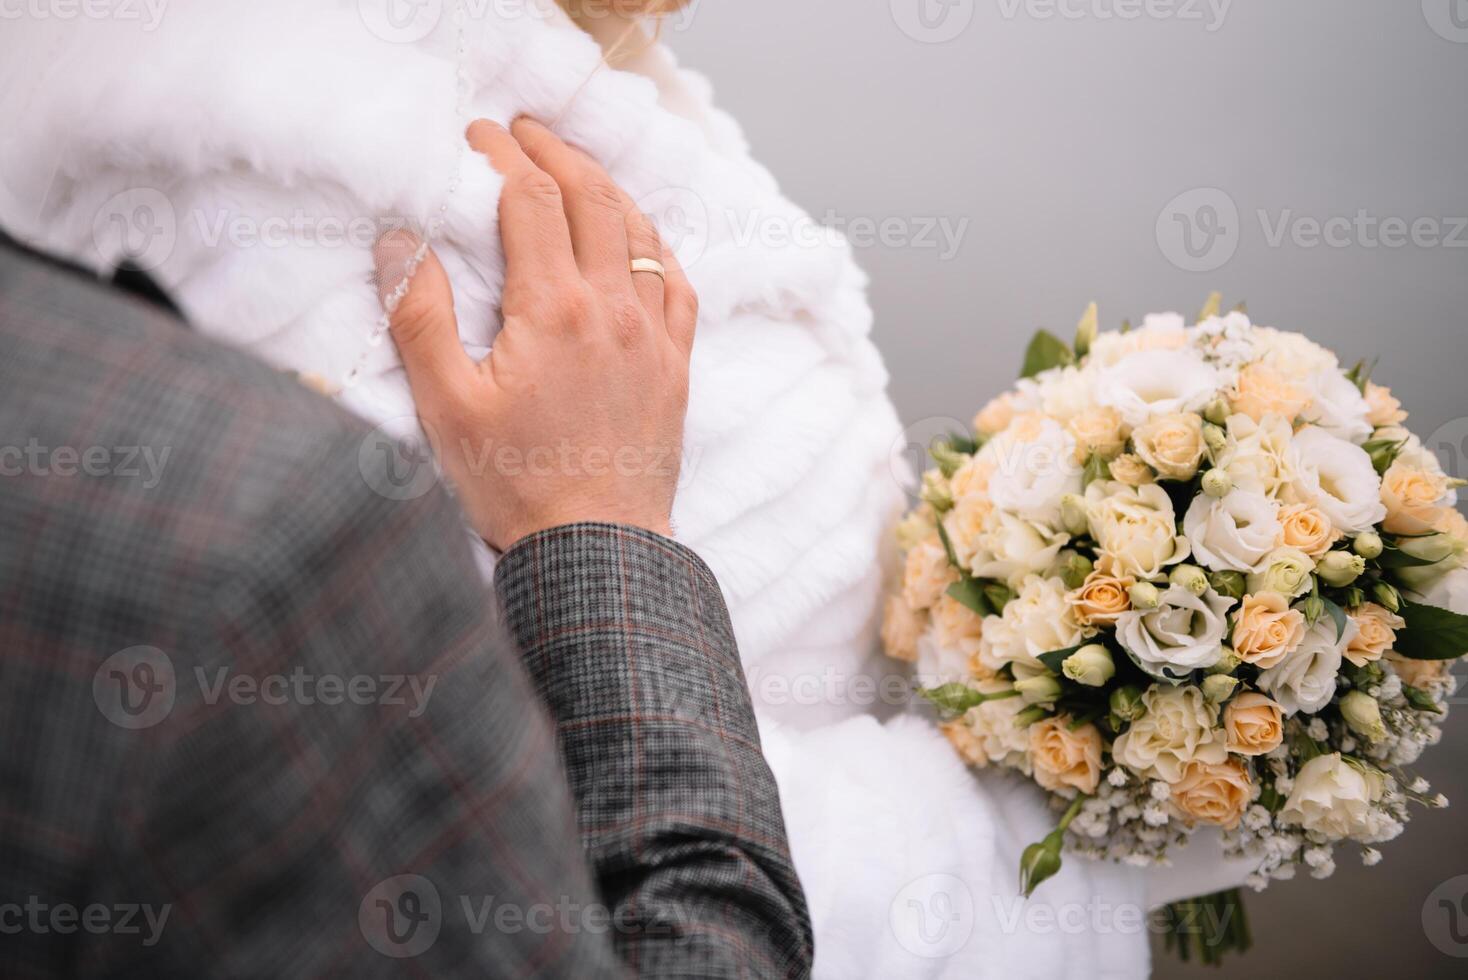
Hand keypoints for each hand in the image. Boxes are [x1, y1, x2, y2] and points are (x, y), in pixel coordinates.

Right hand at [372, 118, 696, 551]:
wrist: (597, 550)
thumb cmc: (516, 485)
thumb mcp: (447, 407)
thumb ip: (421, 317)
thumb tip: (400, 240)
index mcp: (553, 309)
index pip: (531, 200)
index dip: (503, 156)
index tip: (478, 136)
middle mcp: (613, 308)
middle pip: (592, 198)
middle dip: (556, 153)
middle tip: (525, 132)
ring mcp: (653, 336)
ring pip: (640, 232)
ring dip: (606, 188)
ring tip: (574, 170)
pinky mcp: (675, 365)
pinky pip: (677, 283)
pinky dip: (654, 244)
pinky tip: (639, 240)